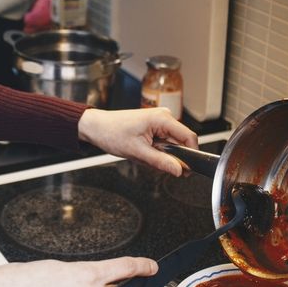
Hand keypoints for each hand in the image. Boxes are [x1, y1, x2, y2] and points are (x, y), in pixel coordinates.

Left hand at [77, 108, 197, 176]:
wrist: (96, 127)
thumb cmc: (111, 133)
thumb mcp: (137, 152)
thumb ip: (161, 161)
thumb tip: (179, 170)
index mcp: (162, 118)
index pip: (189, 137)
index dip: (191, 155)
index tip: (186, 170)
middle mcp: (164, 116)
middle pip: (180, 143)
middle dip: (170, 157)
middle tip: (152, 162)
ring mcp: (159, 121)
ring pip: (171, 145)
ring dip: (160, 155)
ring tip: (142, 155)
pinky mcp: (154, 126)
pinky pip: (163, 143)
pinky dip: (154, 151)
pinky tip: (142, 151)